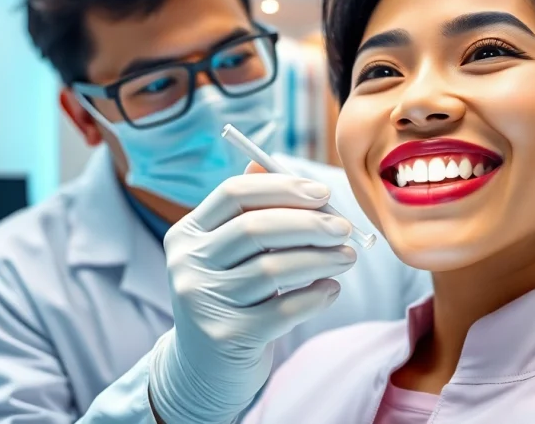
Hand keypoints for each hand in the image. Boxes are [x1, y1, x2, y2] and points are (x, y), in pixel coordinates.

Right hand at [148, 165, 355, 423]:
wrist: (204, 368)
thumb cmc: (231, 296)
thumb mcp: (229, 254)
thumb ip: (249, 212)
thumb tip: (271, 164)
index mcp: (187, 233)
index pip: (233, 194)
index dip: (282, 188)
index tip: (323, 193)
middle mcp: (188, 265)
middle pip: (255, 229)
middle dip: (308, 225)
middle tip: (345, 228)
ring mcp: (204, 302)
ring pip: (272, 270)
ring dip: (320, 260)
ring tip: (347, 257)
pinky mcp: (226, 336)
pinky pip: (282, 309)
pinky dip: (314, 297)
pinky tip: (330, 290)